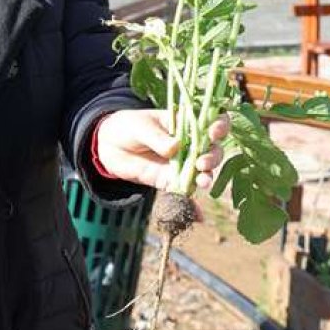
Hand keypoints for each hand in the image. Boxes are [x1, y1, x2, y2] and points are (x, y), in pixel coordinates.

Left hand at [94, 109, 228, 190]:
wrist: (110, 147)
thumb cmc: (128, 127)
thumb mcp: (140, 127)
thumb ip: (157, 137)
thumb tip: (174, 148)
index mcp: (186, 123)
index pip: (211, 121)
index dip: (220, 126)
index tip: (215, 132)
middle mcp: (189, 143)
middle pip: (213, 149)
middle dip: (213, 156)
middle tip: (202, 162)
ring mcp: (182, 163)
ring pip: (204, 170)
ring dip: (207, 175)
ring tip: (202, 180)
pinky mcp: (172, 180)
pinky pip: (186, 189)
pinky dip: (193, 199)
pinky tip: (197, 207)